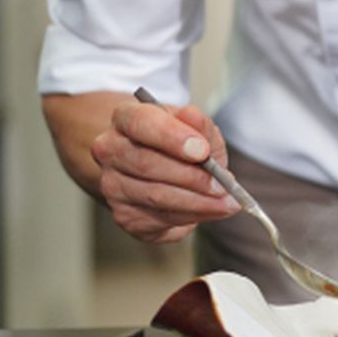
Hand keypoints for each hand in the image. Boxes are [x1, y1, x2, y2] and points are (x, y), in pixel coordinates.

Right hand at [88, 95, 238, 242]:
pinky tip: (211, 211)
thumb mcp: (196, 127)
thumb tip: (193, 116)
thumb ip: (199, 124)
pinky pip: (160, 219)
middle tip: (223, 185)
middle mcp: (111, 151)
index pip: (140, 123)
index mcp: (126, 119)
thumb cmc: (178, 143)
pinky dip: (192, 216)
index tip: (202, 151)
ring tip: (226, 202)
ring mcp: (113, 185)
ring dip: (197, 202)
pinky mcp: (124, 215)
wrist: (161, 166)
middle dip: (191, 177)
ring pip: (154, 196)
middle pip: (146, 164)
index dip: (172, 137)